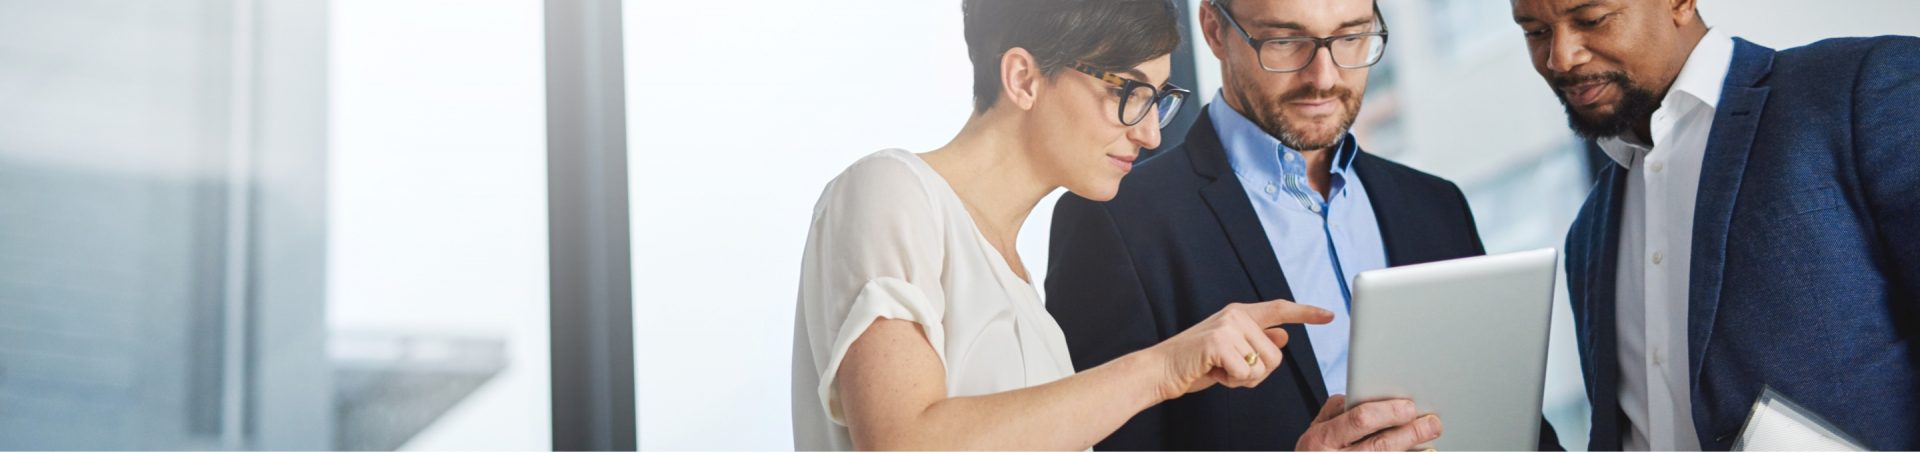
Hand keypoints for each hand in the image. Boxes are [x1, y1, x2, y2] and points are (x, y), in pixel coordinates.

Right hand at [1145, 299, 1333, 400]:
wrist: (1160, 370)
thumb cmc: (1195, 363)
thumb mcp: (1231, 350)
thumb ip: (1256, 341)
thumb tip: (1283, 335)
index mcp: (1239, 314)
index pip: (1280, 310)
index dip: (1306, 313)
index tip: (1329, 315)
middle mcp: (1236, 316)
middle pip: (1276, 355)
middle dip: (1257, 373)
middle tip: (1228, 369)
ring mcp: (1227, 327)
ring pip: (1263, 367)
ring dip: (1243, 379)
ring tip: (1219, 370)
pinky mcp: (1218, 342)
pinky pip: (1246, 373)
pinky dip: (1231, 381)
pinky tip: (1213, 373)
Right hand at [1295, 395, 1442, 450]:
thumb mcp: (1314, 430)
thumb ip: (1337, 411)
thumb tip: (1364, 396)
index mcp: (1322, 438)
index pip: (1360, 420)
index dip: (1388, 412)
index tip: (1408, 406)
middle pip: (1381, 445)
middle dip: (1410, 432)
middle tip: (1432, 423)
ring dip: (1413, 450)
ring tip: (1430, 440)